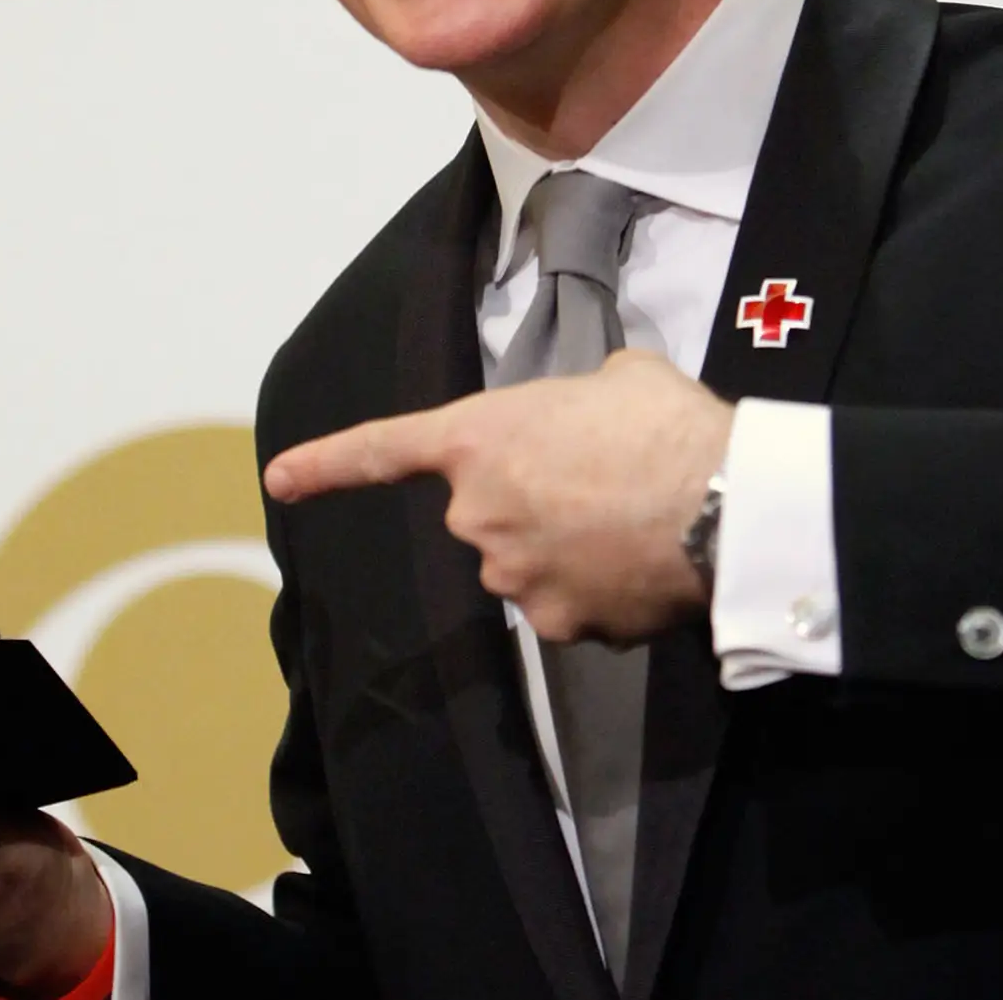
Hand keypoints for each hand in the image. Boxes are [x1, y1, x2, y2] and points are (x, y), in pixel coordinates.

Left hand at [265, 349, 731, 641]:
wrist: (724, 505)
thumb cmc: (668, 425)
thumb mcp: (620, 377)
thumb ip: (581, 397)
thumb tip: (598, 412)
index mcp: (479, 438)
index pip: (384, 450)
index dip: (328, 463)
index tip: (279, 478)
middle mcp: (477, 513)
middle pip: (490, 511)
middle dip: (535, 500)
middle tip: (604, 479)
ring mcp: (513, 577)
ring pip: (531, 563)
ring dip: (569, 547)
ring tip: (636, 519)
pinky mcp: (560, 625)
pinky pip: (572, 606)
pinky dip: (601, 591)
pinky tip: (645, 563)